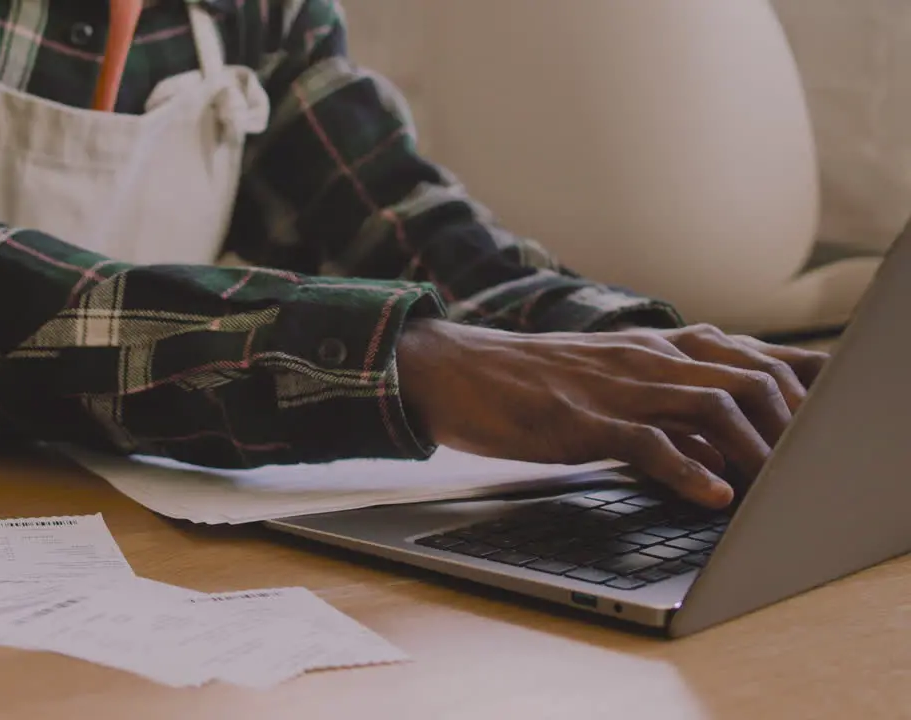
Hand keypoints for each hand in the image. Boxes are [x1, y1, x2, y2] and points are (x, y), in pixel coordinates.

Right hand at [396, 320, 829, 508]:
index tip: (835, 415)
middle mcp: (647, 357)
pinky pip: (649, 442)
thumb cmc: (532, 383)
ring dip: (757, 450)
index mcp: (656, 346)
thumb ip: (666, 408)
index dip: (803, 384)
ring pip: (713, 407)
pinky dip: (690, 471)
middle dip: (794, 424)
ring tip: (778, 489)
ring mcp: (616, 387)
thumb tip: (722, 449)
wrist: (457, 370)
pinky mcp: (583, 420)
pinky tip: (714, 496)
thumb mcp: (609, 383)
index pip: (752, 355)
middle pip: (750, 378)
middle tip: (815, 466)